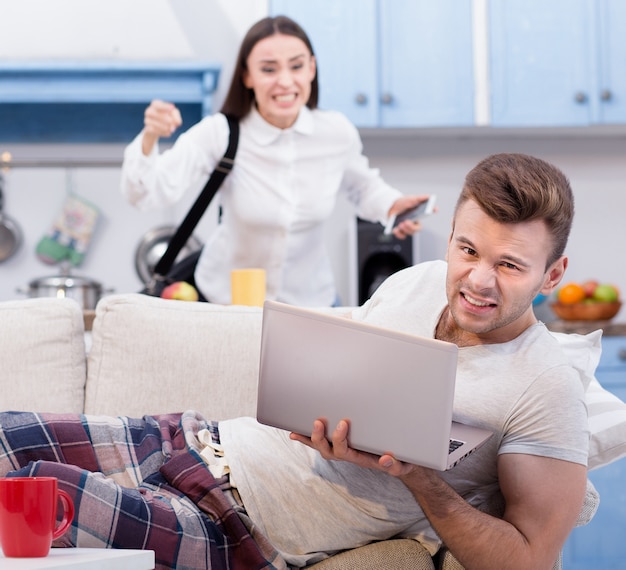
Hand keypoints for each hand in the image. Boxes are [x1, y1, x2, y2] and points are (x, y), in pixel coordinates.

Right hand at [141, 100, 182, 154]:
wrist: (159, 128)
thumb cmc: (168, 117)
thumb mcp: (173, 115)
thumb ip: (176, 116)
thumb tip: (177, 122)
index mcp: (155, 105)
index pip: (157, 104)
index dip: (164, 106)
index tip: (172, 108)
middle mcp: (149, 111)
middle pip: (152, 113)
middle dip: (163, 118)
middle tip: (171, 122)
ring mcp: (147, 120)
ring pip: (152, 123)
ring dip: (163, 127)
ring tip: (172, 130)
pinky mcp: (147, 129)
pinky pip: (153, 130)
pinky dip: (162, 132)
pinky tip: (168, 133)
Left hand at [290, 418, 415, 476]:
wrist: (399, 462)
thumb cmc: (400, 460)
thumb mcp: (402, 464)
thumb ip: (395, 465)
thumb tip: (385, 460)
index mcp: (361, 459)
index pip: (346, 452)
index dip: (340, 440)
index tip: (343, 423)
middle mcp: (350, 456)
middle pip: (329, 452)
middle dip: (321, 438)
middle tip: (320, 421)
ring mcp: (344, 451)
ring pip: (322, 449)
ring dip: (310, 439)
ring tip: (299, 428)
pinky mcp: (340, 444)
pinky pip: (321, 444)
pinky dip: (306, 439)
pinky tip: (294, 433)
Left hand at [388, 195, 433, 238]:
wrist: (392, 207)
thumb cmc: (404, 203)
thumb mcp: (411, 199)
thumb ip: (420, 198)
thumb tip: (429, 196)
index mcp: (419, 214)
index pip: (427, 214)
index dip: (430, 211)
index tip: (432, 210)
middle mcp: (415, 222)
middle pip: (417, 229)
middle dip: (412, 227)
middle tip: (406, 222)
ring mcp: (408, 228)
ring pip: (409, 233)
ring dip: (405, 229)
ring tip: (400, 224)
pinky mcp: (401, 231)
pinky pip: (401, 236)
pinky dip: (398, 233)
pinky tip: (395, 229)